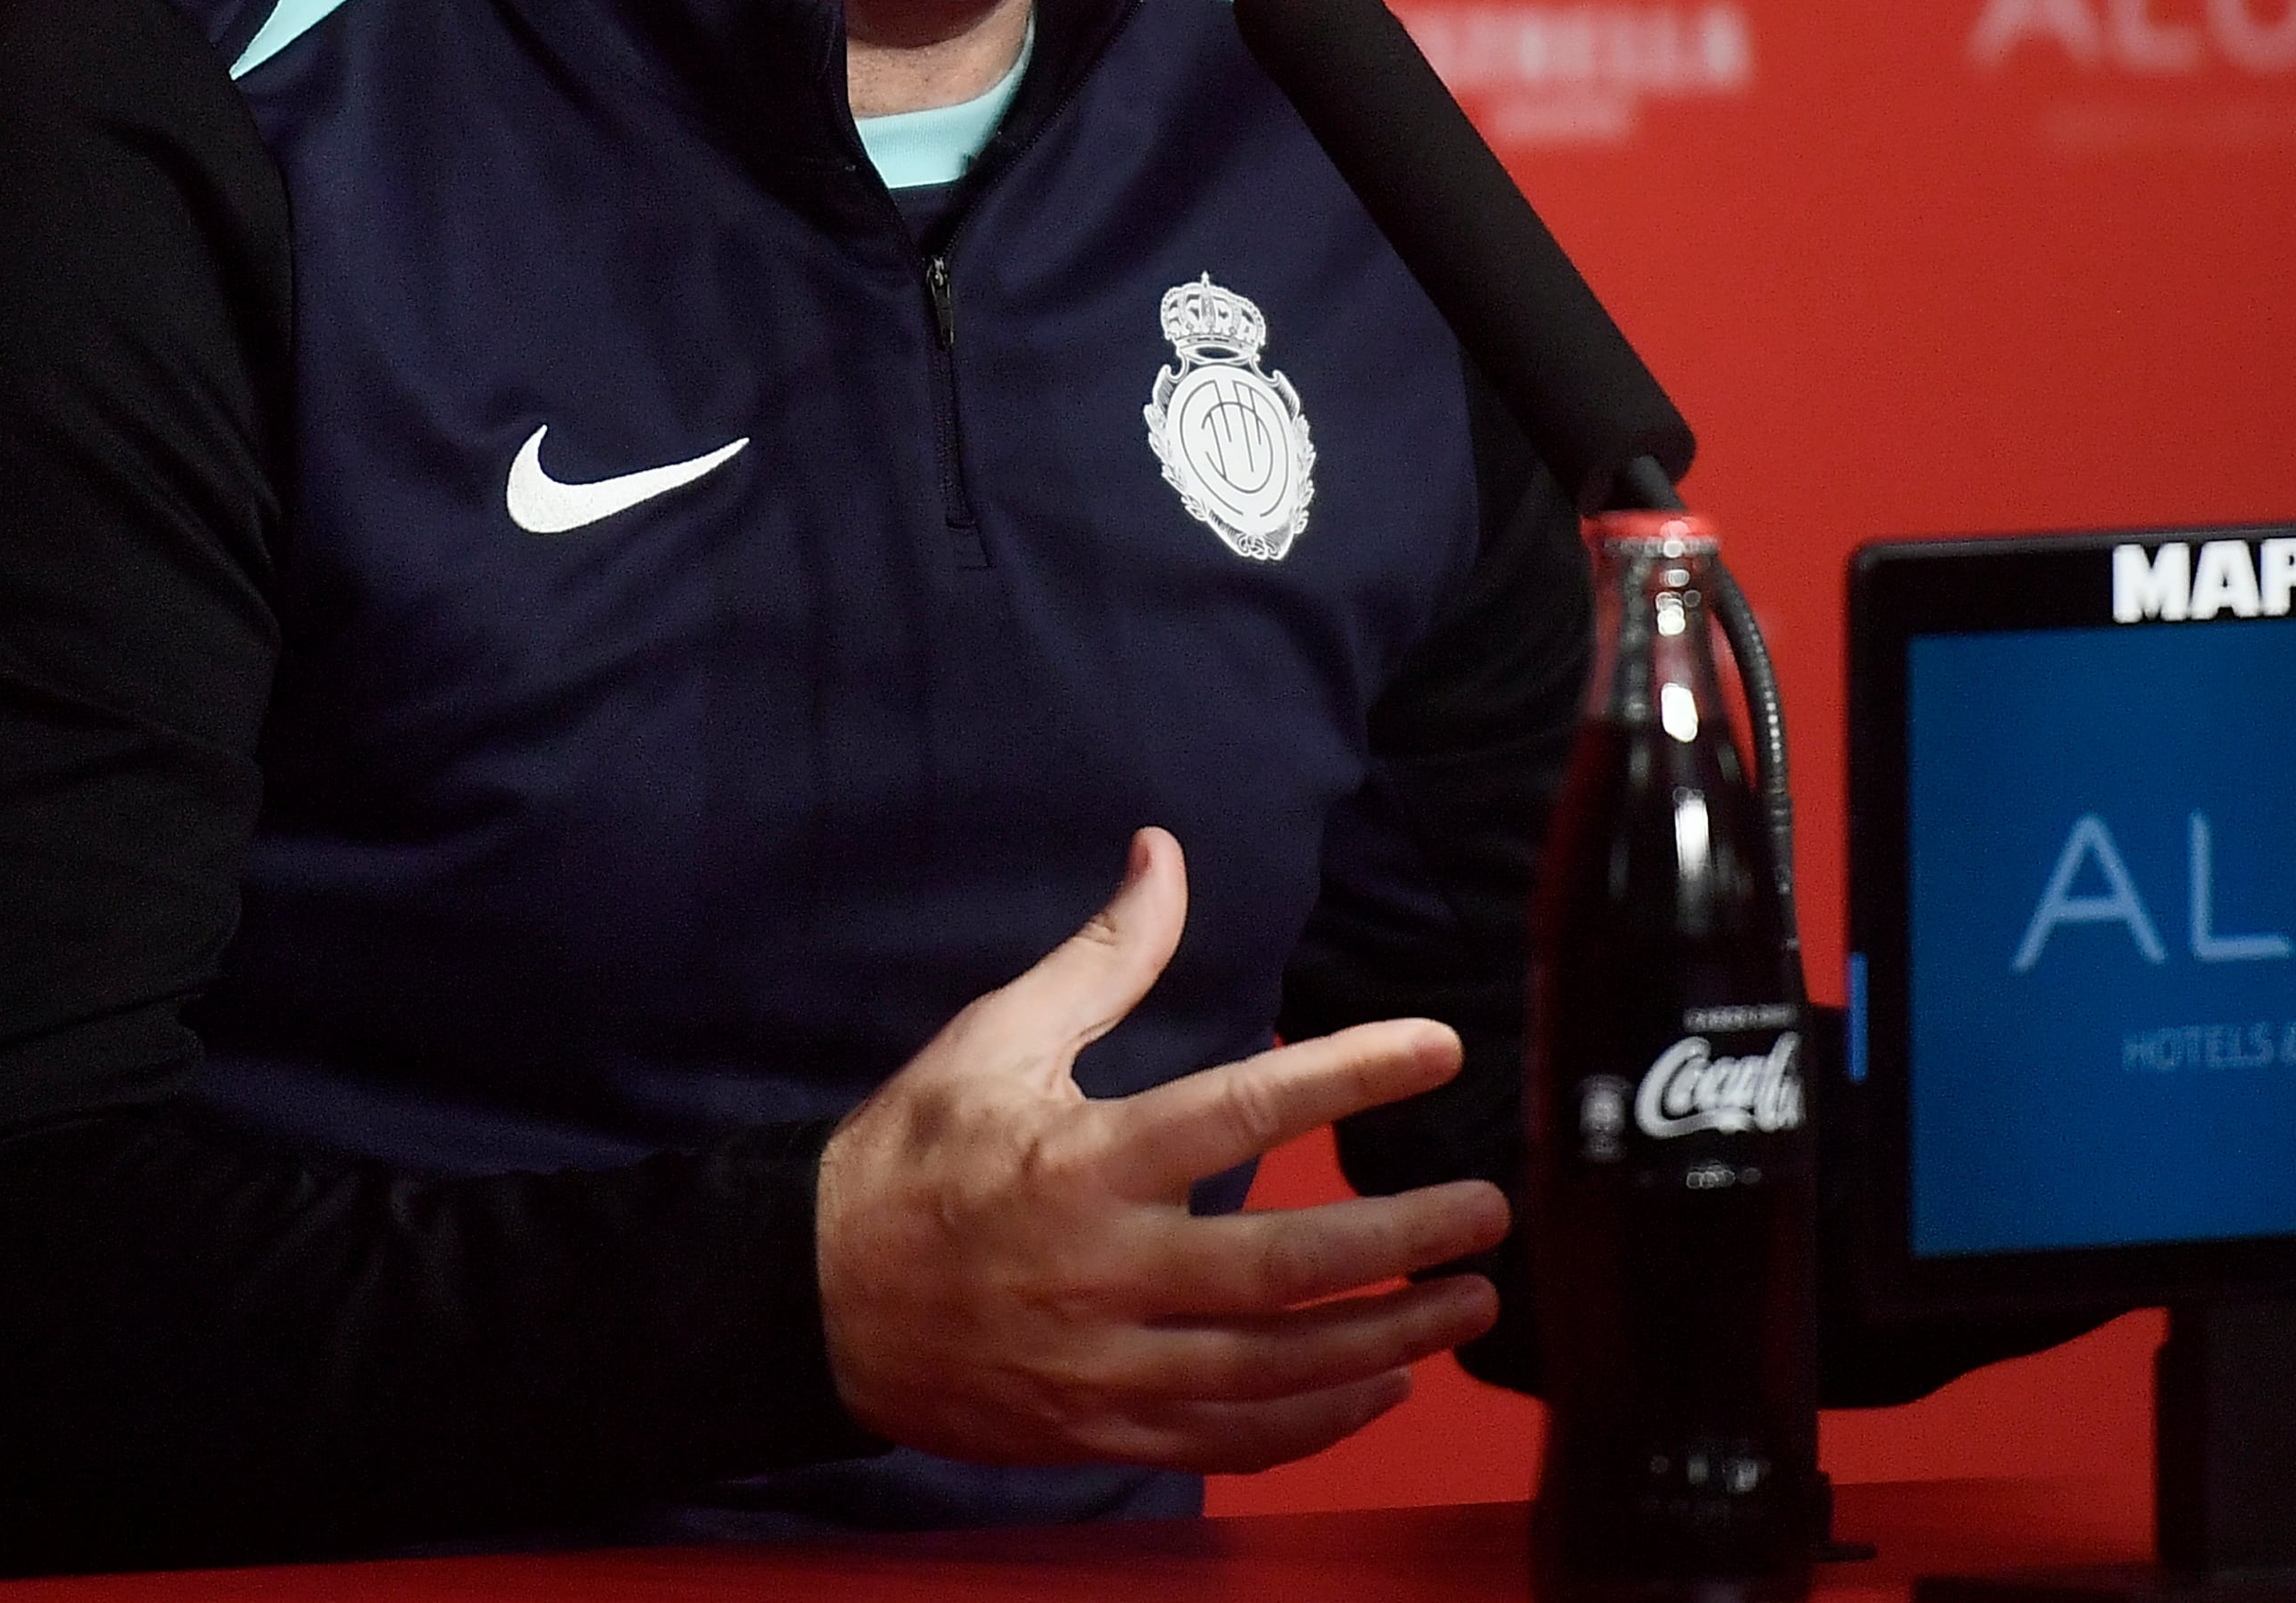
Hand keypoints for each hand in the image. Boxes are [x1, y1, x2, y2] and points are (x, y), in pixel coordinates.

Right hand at [813, 826, 1508, 1471]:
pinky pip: (1229, 1441)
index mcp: (1085, 1160)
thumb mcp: (995, 1036)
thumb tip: (1164, 853)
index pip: (1246, 1109)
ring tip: (1468, 1303)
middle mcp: (1105, 1269)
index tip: (1438, 1046)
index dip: (1353, 1074)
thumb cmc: (909, 1157)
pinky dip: (1316, 1421)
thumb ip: (1102, 957)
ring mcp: (1104, 1365)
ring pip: (1275, 1368)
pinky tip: (1379, 1387)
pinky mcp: (1096, 1431)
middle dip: (1405, 1239)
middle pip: (1287, 1263)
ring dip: (1388, 1338)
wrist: (806, 1297)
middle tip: (1489, 1212)